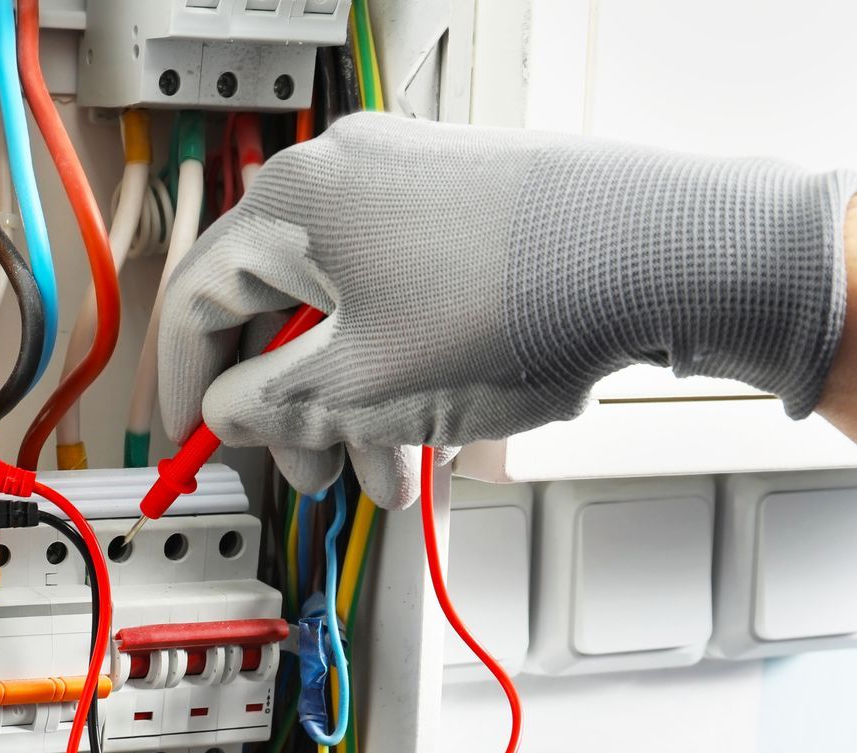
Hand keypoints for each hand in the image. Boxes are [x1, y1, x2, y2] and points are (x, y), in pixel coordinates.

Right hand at [157, 114, 856, 507]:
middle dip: (292, 411)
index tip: (191, 438)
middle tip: (313, 472)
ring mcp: (410, 184)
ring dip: (355, 403)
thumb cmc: (521, 301)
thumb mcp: (358, 387)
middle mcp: (344, 177)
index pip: (197, 300)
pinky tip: (435, 422)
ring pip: (346, 311)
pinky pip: (400, 295)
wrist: (669, 254)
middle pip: (276, 310)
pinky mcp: (466, 206)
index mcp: (294, 204)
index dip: (186, 385)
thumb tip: (228, 413)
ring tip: (392, 469)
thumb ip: (265, 408)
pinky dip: (401, 364)